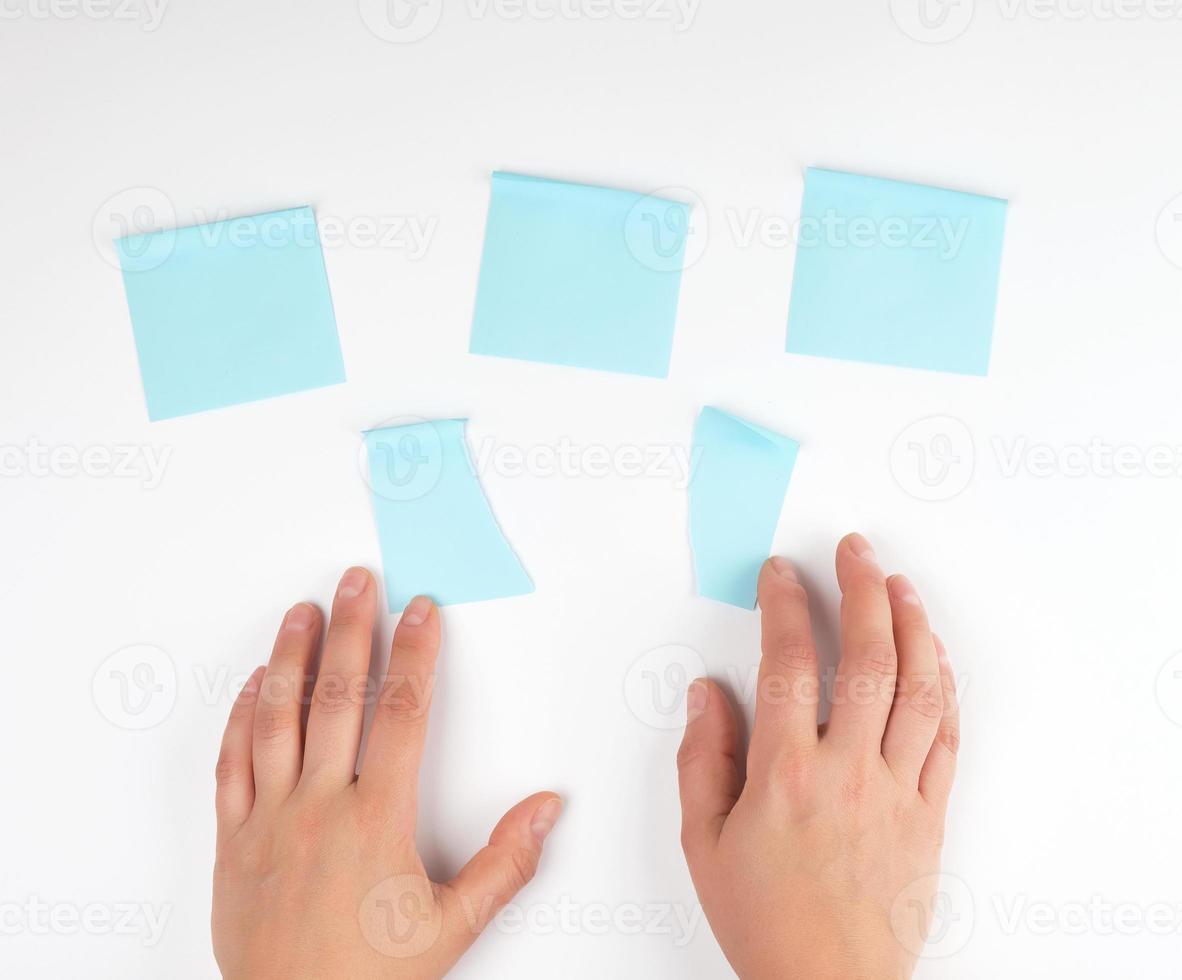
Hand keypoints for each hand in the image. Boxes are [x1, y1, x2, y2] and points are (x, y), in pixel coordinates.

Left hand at [212, 567, 561, 978]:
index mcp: (377, 818)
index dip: (415, 654)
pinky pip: (232, 763)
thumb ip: (504, 863)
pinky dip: (241, 717)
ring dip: (291, 657)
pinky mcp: (234, 839)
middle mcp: (320, 805)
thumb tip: (545, 808)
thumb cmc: (369, 979)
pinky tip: (253, 684)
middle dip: (351, 629)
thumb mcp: (453, 927)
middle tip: (357, 581)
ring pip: (278, 718)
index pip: (403, 713)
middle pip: (338, 697)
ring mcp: (270, 818)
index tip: (422, 611)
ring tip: (301, 611)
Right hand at [677, 534, 959, 979]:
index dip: (786, 605)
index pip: (789, 663)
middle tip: (854, 549)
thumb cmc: (764, 919)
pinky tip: (936, 657)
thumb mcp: (704, 842)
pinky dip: (945, 688)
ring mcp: (897, 790)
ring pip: (919, 689)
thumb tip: (708, 693)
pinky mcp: (930, 813)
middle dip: (861, 589)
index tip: (782, 574)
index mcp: (785, 774)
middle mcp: (847, 771)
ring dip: (913, 626)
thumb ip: (702, 758)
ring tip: (900, 584)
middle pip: (867, 658)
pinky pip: (947, 737)